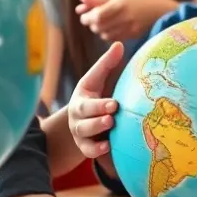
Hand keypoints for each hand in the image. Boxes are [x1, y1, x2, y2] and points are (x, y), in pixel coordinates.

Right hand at [68, 41, 124, 158]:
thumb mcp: (98, 79)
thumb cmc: (94, 94)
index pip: (87, 103)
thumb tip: (119, 45)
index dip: (99, 105)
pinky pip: (88, 151)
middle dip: (97, 120)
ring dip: (97, 132)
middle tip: (112, 118)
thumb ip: (108, 63)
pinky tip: (107, 147)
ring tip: (110, 128)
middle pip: (83, 121)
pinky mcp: (85, 147)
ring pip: (84, 135)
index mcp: (80, 100)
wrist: (84, 118)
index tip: (114, 104)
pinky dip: (96, 150)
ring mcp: (80, 134)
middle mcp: (77, 118)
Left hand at [77, 0, 170, 41]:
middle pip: (99, 26)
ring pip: (104, 34)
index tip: (84, 16)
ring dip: (98, 30)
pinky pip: (112, 39)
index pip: (97, 15)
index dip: (87, 17)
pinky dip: (107, 35)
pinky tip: (110, 29)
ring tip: (101, 23)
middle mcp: (126, 15)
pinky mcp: (133, 35)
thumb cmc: (132, 1)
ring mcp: (130, 27)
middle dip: (91, 24)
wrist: (156, 10)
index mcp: (120, 3)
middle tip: (91, 20)